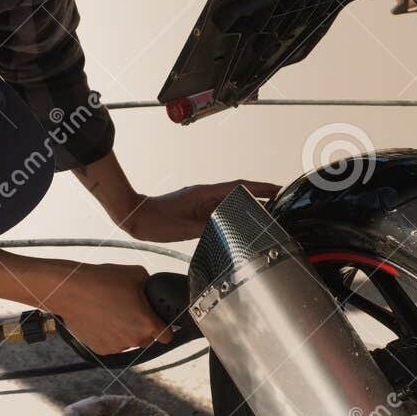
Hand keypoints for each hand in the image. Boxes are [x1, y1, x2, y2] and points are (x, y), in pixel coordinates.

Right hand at [45, 262, 169, 355]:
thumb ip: (150, 286)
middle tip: (131, 311)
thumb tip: (152, 289)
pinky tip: (102, 319)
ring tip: (112, 312)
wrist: (71, 290)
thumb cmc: (102, 281)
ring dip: (125, 331)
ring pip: (128, 341)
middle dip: (143, 327)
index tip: (160, 323)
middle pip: (147, 339)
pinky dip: (109, 335)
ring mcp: (117, 346)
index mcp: (147, 324)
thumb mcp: (136, 274)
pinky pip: (112, 344)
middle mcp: (134, 339)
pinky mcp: (101, 349)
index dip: (165, 328)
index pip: (167, 336)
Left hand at [119, 180, 281, 241]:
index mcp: (204, 194)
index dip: (260, 187)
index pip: (239, 187)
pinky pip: (220, 208)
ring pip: (230, 199)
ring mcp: (200, 201)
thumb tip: (229, 228)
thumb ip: (208, 227)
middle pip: (238, 191)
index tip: (277, 188)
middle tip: (280, 197)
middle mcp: (204, 195)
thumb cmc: (155, 222)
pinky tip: (240, 218)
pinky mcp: (195, 209)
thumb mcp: (185, 228)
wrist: (136, 218)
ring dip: (248, 202)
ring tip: (267, 207)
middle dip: (260, 193)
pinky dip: (234, 210)